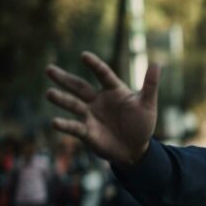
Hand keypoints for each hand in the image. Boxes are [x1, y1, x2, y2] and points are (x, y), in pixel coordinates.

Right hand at [45, 52, 160, 166]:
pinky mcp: (87, 132)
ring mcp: (90, 115)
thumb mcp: (148, 105)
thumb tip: (157, 64)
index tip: (84, 56)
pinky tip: (54, 122)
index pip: (103, 74)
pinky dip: (65, 125)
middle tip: (49, 70)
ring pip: (73, 105)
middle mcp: (98, 100)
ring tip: (49, 93)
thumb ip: (150, 85)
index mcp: (113, 91)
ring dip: (61, 99)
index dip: (95, 65)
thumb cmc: (142, 124)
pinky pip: (74, 127)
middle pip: (79, 87)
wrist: (135, 149)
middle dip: (64, 79)